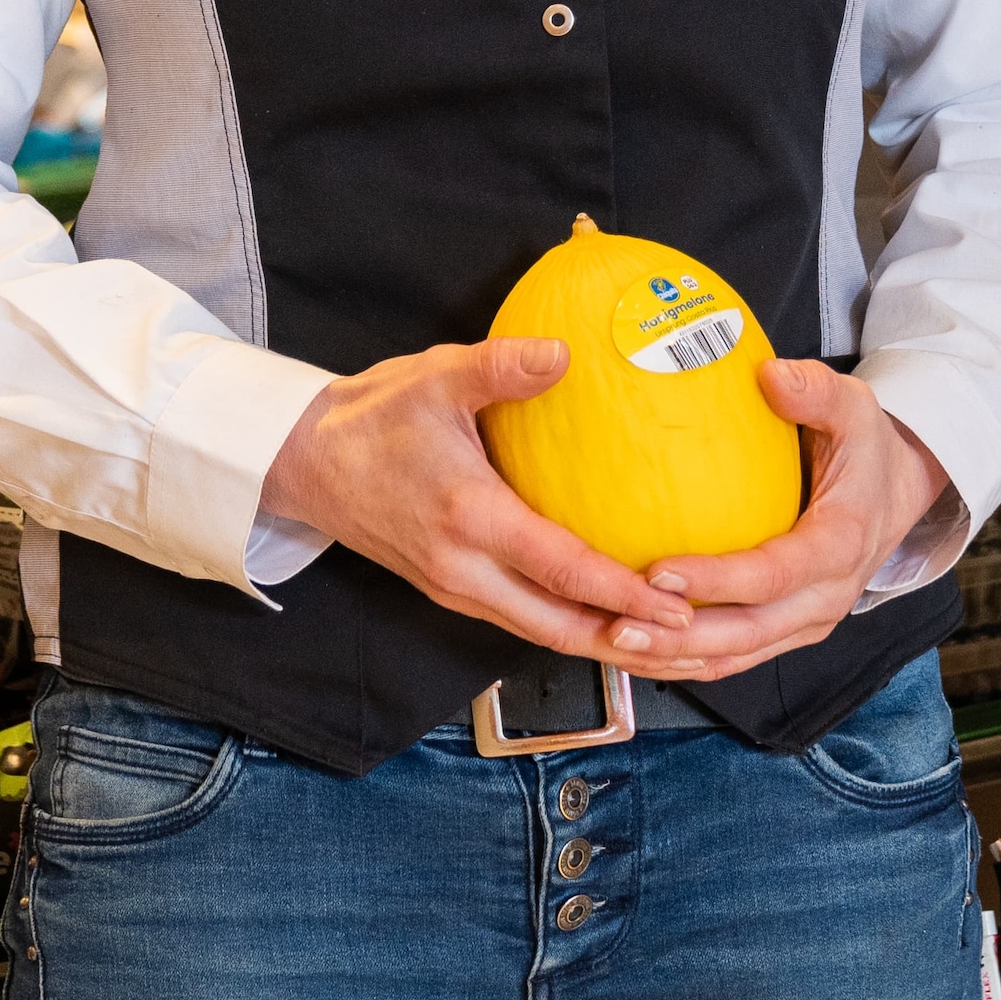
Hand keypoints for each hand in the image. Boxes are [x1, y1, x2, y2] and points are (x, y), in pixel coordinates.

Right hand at [254, 337, 691, 658]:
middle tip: (696, 642)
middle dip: (629, 643)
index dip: (621, 594)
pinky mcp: (452, 591)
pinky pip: (523, 622)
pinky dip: (572, 629)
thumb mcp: (435, 377)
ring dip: (604, 644)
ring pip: (541, 634)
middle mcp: (462, 570)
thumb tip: (563, 352)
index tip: (676, 607)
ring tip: (668, 646)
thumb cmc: (373, 418)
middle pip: (558, 628)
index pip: (559, 570)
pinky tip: (612, 621)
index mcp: (467, 518)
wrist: (304, 462)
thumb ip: (501, 366)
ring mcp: (455, 589)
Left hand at [614, 360, 954, 686]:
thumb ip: (815, 391)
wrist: (896, 490)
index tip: (659, 573)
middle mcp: (826, 597)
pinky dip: (684, 660)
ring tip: (614, 643)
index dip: (717, 580)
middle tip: (618, 626)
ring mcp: (807, 621)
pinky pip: (733, 657)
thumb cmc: (867, 447)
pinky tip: (637, 648)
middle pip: (748, 633)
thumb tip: (770, 377)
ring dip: (672, 658)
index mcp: (840, 545)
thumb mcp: (853, 406)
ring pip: (736, 657)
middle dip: (679, 638)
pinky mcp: (788, 631)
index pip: (774, 575)